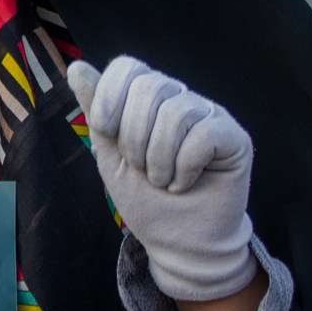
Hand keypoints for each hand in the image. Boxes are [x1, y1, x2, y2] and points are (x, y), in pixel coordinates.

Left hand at [67, 56, 256, 303]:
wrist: (177, 243)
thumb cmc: (145, 199)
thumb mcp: (110, 155)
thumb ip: (97, 112)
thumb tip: (76, 67)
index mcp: (150, 100)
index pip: (129, 67)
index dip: (110, 97)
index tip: (106, 133)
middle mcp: (182, 100)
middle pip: (150, 86)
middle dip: (133, 136)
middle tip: (140, 168)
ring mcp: (210, 116)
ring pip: (176, 112)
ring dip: (158, 159)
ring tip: (162, 181)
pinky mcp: (235, 138)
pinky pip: (204, 134)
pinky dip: (185, 167)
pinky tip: (185, 183)